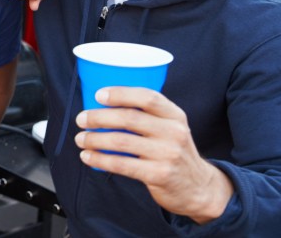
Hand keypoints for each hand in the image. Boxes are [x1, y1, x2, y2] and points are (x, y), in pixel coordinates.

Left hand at [75, 87, 233, 222]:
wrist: (199, 187)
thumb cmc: (174, 151)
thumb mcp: (170, 127)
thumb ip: (147, 115)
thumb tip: (103, 105)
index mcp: (174, 115)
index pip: (147, 97)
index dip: (120, 94)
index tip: (98, 95)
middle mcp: (173, 132)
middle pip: (129, 118)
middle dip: (99, 117)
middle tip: (81, 119)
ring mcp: (167, 154)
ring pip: (121, 141)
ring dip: (95, 139)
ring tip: (81, 139)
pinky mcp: (159, 175)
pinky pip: (122, 164)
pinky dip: (100, 159)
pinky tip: (88, 157)